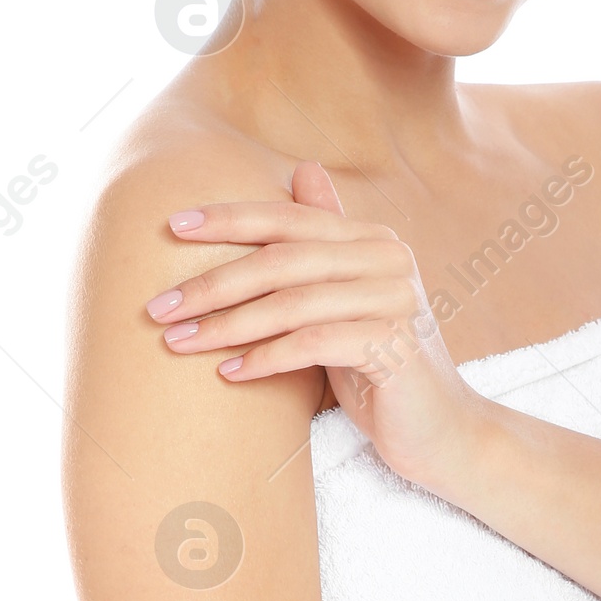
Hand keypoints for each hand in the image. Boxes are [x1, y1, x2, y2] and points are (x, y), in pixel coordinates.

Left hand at [145, 160, 488, 487]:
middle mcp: (390, 259)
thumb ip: (325, 242)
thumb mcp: (347, 300)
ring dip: (226, 325)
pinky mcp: (395, 346)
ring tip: (178, 343)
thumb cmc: (382, 367)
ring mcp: (397, 301)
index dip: (228, 219)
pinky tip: (228, 375)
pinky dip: (265, 358)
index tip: (171, 228)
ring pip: (291, 302)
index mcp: (373, 240)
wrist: (443, 433)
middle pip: (282, 260)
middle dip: (212, 282)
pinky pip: (313, 344)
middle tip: (157, 307)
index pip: (289, 218)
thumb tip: (303, 167)